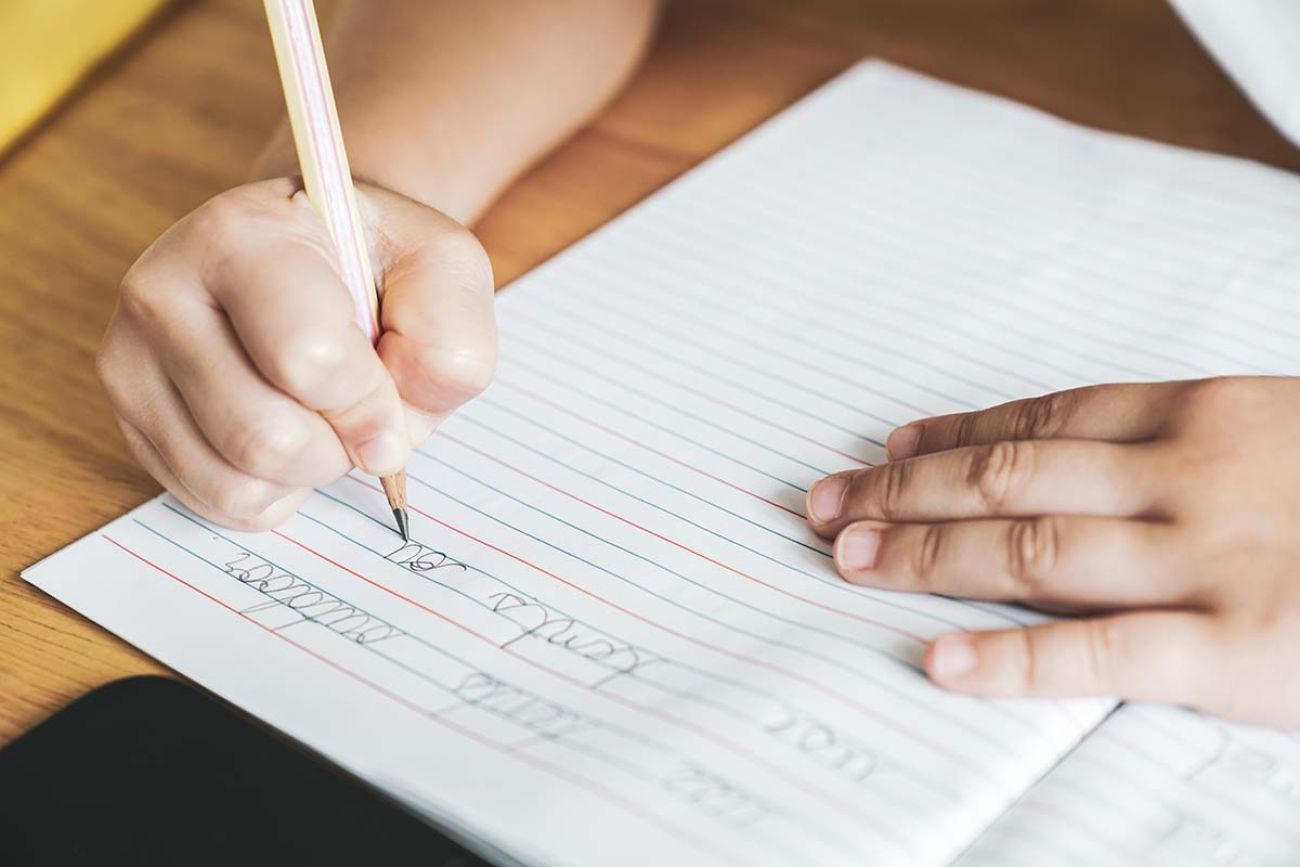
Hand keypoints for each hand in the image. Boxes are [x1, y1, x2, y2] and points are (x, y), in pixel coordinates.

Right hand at [98, 178, 495, 529]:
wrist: (316, 252)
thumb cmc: (380, 265)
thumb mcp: (444, 269)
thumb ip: (450, 342)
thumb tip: (386, 440)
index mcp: (241, 237)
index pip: (305, 358)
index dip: (370, 402)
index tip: (395, 393)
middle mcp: (163, 291)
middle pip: (264, 438)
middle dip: (340, 444)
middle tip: (358, 405)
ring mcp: (131, 357)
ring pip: (236, 480)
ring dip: (310, 470)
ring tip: (322, 414)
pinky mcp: (131, 415)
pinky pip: (213, 500)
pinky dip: (275, 490)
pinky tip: (290, 434)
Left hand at [806, 377, 1299, 725]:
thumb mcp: (1286, 433)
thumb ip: (1190, 443)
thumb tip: (1082, 461)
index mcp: (1208, 412)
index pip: (1043, 417)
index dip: (951, 435)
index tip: (885, 451)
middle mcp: (1192, 474)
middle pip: (1012, 473)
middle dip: (906, 493)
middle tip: (825, 507)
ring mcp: (1212, 558)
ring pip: (1033, 546)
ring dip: (927, 553)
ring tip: (849, 560)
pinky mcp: (1241, 649)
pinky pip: (1101, 653)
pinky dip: (1012, 658)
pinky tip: (940, 661)